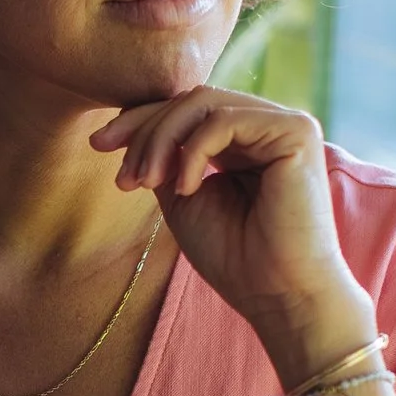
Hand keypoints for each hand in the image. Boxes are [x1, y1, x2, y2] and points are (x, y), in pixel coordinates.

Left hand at [90, 88, 374, 371]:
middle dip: (145, 130)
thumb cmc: (234, 258)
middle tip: (123, 178)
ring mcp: (285, 124)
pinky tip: (186, 188)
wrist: (277, 294)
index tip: (98, 144)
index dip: (140, 120)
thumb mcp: (182, 198)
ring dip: (161, 140)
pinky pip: (224, 119)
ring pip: (204, 101)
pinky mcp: (296, 132)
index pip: (187, 111)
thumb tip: (132, 125)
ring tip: (145, 183)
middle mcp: (267, 126)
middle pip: (192, 100)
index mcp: (244, 141)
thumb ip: (165, 158)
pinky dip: (192, 151)